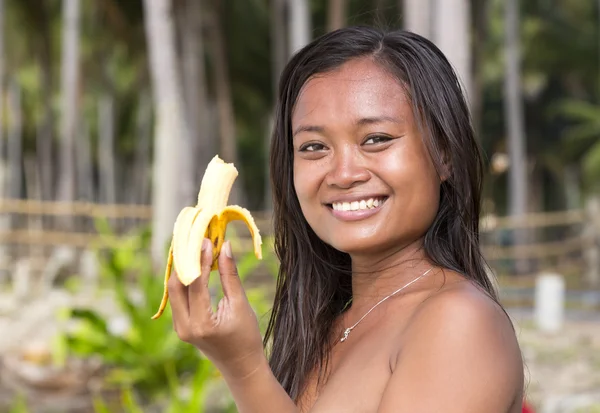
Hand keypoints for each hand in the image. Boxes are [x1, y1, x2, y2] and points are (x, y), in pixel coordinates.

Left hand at [168, 238, 265, 380]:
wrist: (241, 367)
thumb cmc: (247, 338)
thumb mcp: (241, 305)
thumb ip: (230, 276)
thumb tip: (224, 247)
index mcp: (202, 324)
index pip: (195, 283)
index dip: (200, 259)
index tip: (208, 240)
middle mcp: (185, 327)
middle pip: (176, 285)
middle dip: (185, 260)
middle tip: (196, 241)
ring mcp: (180, 328)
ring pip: (174, 290)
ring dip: (183, 269)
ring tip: (194, 249)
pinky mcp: (181, 326)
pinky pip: (178, 297)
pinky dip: (185, 280)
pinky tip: (194, 265)